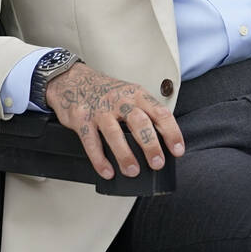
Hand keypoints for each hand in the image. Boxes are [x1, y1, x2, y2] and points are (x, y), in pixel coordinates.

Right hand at [46, 63, 183, 179]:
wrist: (72, 80)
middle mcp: (120, 101)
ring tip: (133, 171)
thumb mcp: (129, 95)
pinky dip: (99, 159)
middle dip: (151, 145)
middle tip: (157, 163)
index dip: (171, 132)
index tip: (178, 150)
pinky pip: (91, 142)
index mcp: (137, 95)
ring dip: (125, 155)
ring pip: (115, 134)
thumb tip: (162, 141)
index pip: (160, 113)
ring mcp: (100, 110)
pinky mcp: (82, 119)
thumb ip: (144, 113)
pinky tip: (107, 171)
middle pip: (140, 122)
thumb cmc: (106, 92)